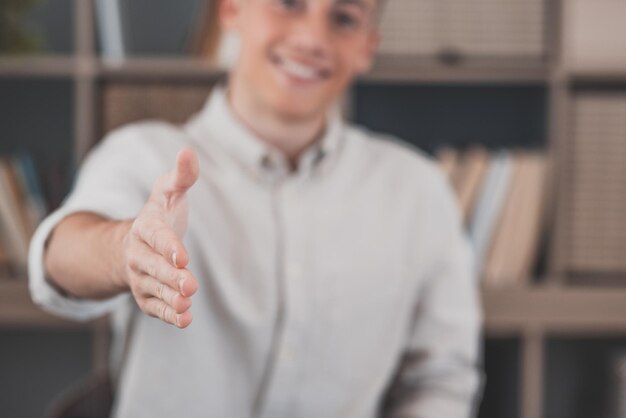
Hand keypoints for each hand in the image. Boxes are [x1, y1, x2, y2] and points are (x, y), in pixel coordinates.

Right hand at [120, 148, 199, 327]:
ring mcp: (141, 277)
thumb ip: (181, 176)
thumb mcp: (168, 192)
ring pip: (154, 290)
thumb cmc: (160, 214)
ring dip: (170, 299)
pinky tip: (186, 319)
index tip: (182, 256)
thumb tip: (188, 151)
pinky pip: (156, 308)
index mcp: (145, 227)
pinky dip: (169, 315)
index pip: (155, 237)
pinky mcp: (147, 296)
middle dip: (170, 277)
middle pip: (153, 267)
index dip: (167, 247)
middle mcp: (138, 255)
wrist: (137, 243)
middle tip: (191, 285)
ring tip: (187, 304)